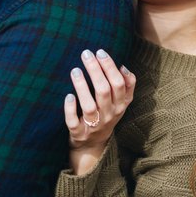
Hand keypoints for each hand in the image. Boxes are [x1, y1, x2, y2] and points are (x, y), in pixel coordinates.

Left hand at [64, 49, 134, 174]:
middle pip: (104, 91)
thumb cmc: (106, 115)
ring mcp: (94, 125)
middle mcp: (109, 115)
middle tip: (85, 54)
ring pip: (89, 106)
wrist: (93, 144)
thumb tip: (124, 66)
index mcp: (120, 105)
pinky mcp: (79, 133)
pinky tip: (68, 96)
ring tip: (75, 70)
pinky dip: (70, 109)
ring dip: (82, 87)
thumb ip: (127, 85)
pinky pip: (74, 121)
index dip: (110, 67)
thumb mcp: (121, 103)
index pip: (119, 84)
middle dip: (95, 70)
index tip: (100, 52)